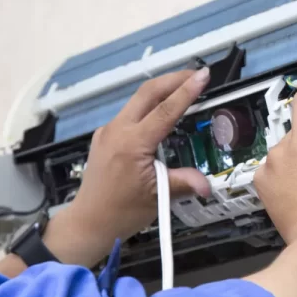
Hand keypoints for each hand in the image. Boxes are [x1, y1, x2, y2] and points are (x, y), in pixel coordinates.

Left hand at [43, 69, 211, 266]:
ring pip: (137, 100)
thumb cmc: (122, 212)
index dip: (187, 91)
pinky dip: (150, 105)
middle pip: (147, 92)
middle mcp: (117, 130)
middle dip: (173, 79)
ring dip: (162, 89)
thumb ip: (184, 183)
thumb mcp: (158, 198)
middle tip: (197, 74)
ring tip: (184, 86)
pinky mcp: (105, 136)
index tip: (203, 75)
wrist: (88, 223)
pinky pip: (130, 113)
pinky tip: (163, 110)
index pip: (165, 110)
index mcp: (132, 144)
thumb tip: (208, 185)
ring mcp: (108, 131)